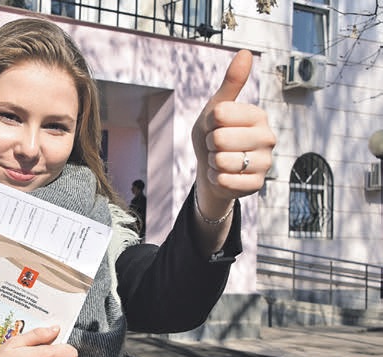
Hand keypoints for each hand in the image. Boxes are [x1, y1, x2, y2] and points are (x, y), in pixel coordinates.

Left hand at [192, 50, 275, 212]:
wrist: (212, 168)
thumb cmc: (214, 134)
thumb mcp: (216, 108)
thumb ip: (230, 83)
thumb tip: (244, 52)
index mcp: (258, 115)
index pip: (219, 115)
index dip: (209, 123)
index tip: (216, 127)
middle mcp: (268, 137)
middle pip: (219, 139)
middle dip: (209, 145)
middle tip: (217, 146)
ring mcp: (265, 163)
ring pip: (221, 162)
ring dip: (212, 163)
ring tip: (220, 160)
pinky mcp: (257, 185)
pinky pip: (225, 181)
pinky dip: (216, 179)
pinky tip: (223, 175)